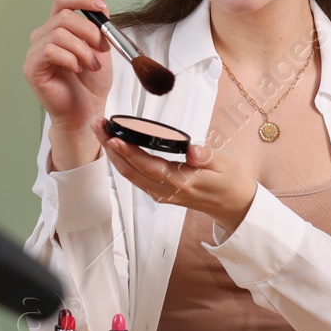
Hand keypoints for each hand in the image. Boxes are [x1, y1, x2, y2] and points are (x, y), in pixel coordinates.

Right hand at [23, 0, 112, 170]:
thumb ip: (99, 20)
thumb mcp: (102, 47)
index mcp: (59, 28)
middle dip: (90, 32)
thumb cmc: (91, 85)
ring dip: (83, 49)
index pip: (62, 0)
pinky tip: (77, 70)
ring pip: (60, 33)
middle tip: (102, 49)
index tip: (101, 8)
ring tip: (91, 65)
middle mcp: (44, 36)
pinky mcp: (32, 67)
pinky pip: (50, 51)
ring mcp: (36, 52)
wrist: (87, 112)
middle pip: (64, 16)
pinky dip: (70, 59)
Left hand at [95, 119, 257, 233]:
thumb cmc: (229, 180)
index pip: (150, 166)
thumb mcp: (226, 163)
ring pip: (130, 176)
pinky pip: (135, 178)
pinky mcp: (160, 192)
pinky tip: (115, 148)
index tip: (114, 137)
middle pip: (131, 171)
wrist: (233, 204)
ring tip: (101, 132)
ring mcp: (162, 194)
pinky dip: (121, 162)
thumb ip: (208, 156)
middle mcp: (168, 191)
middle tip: (98, 126)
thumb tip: (194, 151)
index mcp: (183, 182)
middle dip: (111, 148)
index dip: (129, 152)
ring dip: (112, 154)